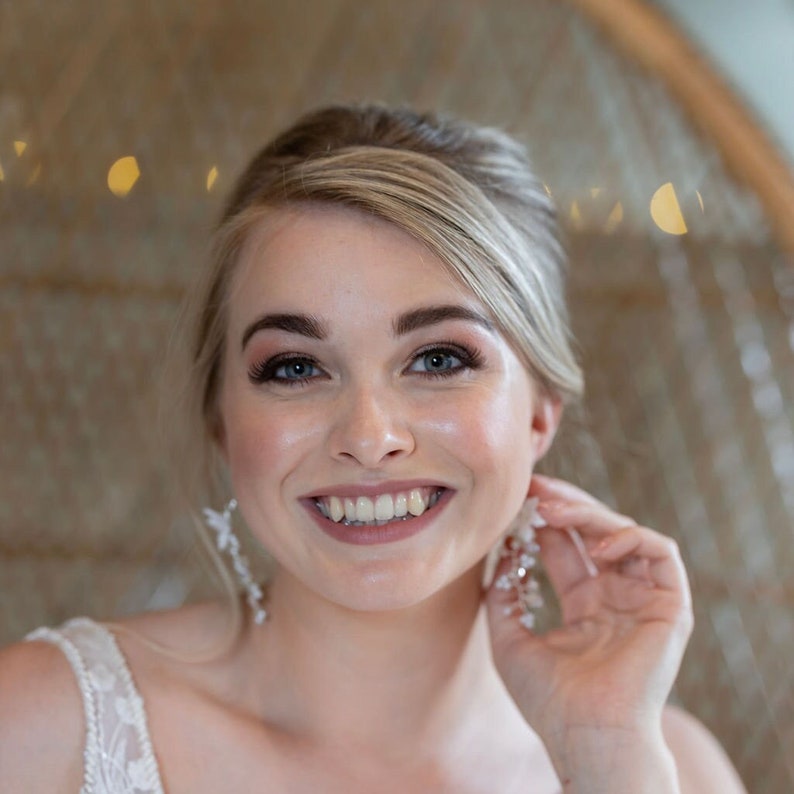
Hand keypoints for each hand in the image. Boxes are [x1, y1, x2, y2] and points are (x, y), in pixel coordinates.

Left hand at [485, 475, 692, 782]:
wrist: (586, 738)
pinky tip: (595, 543)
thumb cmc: (548, 700)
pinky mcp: (670, 606)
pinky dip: (630, 536)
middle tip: (534, 487)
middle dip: (564, 504)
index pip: (565, 546)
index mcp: (586, 605)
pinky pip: (661, 553)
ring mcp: (643, 599)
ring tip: (552, 509)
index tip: (517, 498)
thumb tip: (499, 551)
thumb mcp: (508, 638)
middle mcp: (616, 597)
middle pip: (593, 532)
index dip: (543, 518)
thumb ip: (502, 594)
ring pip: (624, 533)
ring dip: (590, 514)